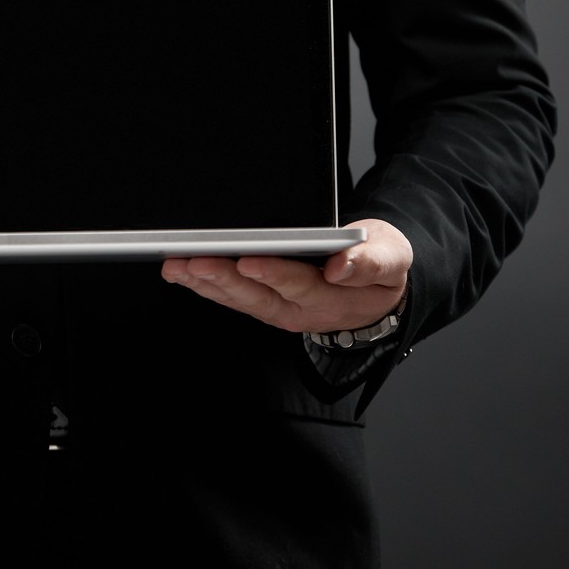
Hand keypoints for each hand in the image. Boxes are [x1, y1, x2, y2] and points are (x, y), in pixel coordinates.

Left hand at [160, 218, 411, 334]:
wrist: (376, 287)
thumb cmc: (380, 267)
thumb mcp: (390, 259)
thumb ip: (369, 262)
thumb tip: (339, 265)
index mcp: (334, 296)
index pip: (301, 285)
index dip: (275, 274)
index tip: (249, 261)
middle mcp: (302, 310)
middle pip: (259, 297)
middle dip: (224, 278)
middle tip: (195, 261)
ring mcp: (281, 310)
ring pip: (240, 300)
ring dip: (206, 284)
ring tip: (178, 265)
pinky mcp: (266, 304)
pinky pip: (233, 298)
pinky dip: (206, 285)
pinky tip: (183, 272)